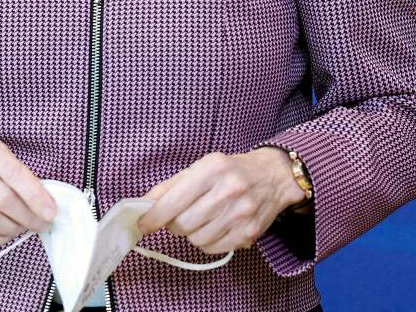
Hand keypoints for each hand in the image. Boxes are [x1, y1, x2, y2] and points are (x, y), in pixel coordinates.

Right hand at [0, 135, 57, 247]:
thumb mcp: (3, 161)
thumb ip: (24, 178)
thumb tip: (48, 205)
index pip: (15, 172)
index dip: (36, 195)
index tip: (51, 212)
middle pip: (4, 199)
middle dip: (29, 217)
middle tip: (42, 225)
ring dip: (13, 229)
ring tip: (21, 228)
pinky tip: (5, 234)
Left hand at [135, 149, 304, 254]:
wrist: (273, 177)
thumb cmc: (231, 171)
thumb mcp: (201, 167)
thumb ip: (171, 186)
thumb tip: (144, 205)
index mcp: (213, 169)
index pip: (174, 200)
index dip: (153, 216)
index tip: (142, 224)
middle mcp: (229, 191)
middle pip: (184, 224)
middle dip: (173, 224)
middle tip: (177, 216)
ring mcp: (241, 215)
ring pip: (197, 239)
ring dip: (190, 233)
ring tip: (201, 218)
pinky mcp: (248, 234)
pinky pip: (213, 248)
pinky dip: (206, 240)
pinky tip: (214, 226)